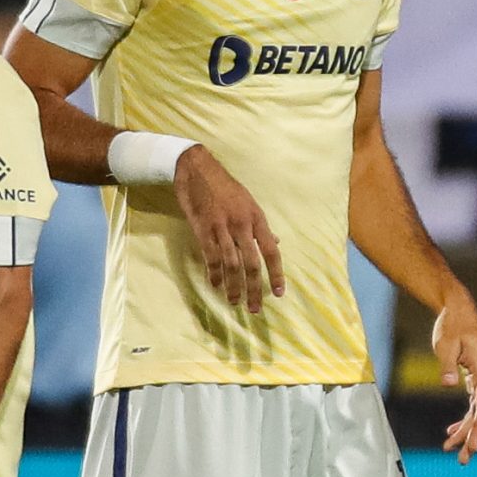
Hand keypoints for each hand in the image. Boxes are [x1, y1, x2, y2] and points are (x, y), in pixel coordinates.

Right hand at [173, 145, 284, 311]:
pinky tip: (215, 286)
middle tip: (255, 308)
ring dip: (233, 287)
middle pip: (251, 263)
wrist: (197, 169)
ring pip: (231, 264)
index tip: (278, 293)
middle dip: (254, 289)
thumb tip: (276, 242)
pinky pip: (211, 256)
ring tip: (234, 302)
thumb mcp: (249, 202)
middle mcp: (241, 224)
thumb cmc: (225, 186)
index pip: (271, 251)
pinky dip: (214, 273)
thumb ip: (261, 226)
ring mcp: (221, 227)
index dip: (276, 274)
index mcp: (256, 218)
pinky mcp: (202, 228)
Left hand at [432, 289, 476, 462]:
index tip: (471, 447)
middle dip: (473, 439)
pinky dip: (463, 421)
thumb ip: (447, 365)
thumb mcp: (446, 344)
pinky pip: (473, 406)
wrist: (457, 312)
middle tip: (462, 460)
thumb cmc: (452, 326)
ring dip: (466, 433)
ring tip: (450, 451)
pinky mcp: (475, 380)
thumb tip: (449, 384)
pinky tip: (451, 433)